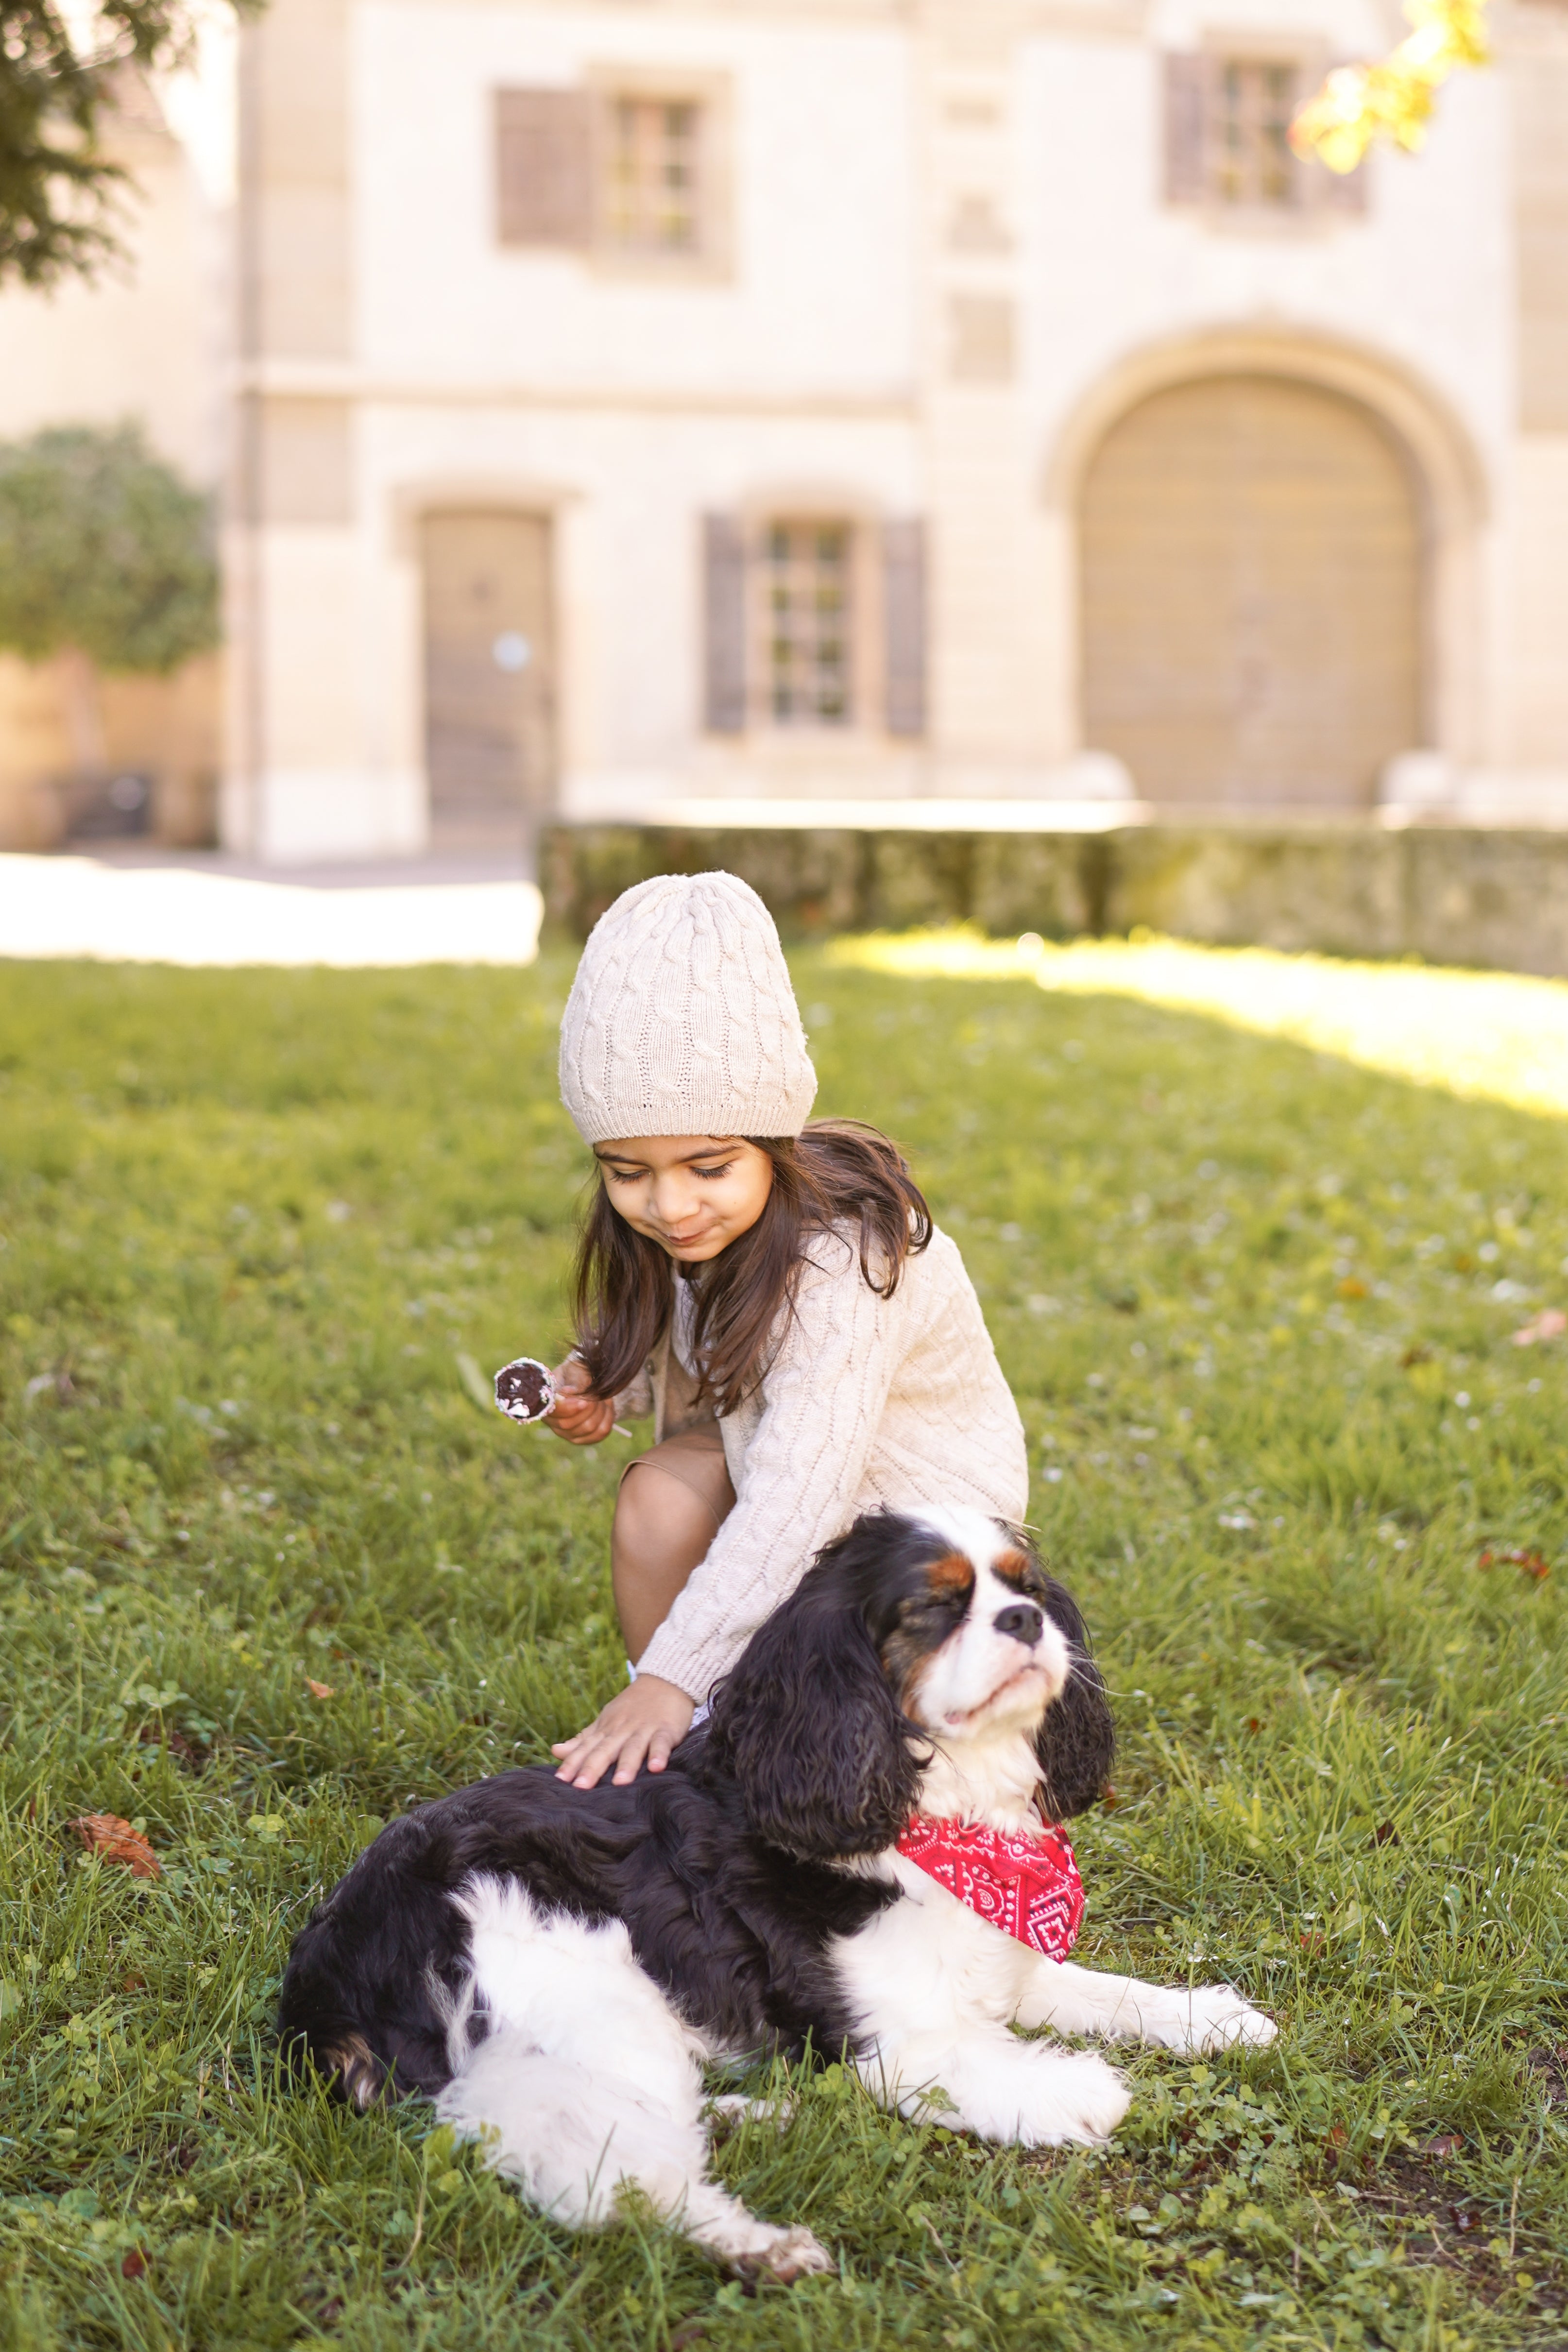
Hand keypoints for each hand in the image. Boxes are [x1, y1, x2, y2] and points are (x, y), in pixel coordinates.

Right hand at [546, 1355, 616, 1445]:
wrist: (587, 1381)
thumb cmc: (577, 1373)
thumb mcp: (575, 1370)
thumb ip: (573, 1380)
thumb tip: (568, 1392)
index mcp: (546, 1402)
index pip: (553, 1411)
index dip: (568, 1408)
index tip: (584, 1401)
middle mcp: (552, 1421)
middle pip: (569, 1424)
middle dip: (588, 1406)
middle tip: (596, 1392)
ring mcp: (566, 1433)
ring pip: (588, 1428)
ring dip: (600, 1409)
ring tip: (600, 1396)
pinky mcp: (582, 1438)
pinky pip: (600, 1433)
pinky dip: (607, 1417)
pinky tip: (606, 1406)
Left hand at [551, 1674, 695, 1787]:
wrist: (664, 1681)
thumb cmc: (632, 1707)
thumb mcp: (605, 1721)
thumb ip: (582, 1740)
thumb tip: (554, 1751)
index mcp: (606, 1730)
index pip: (586, 1748)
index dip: (573, 1763)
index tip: (560, 1780)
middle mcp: (622, 1730)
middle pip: (606, 1750)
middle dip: (593, 1768)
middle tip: (581, 1787)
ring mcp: (644, 1729)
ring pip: (633, 1748)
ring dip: (627, 1764)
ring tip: (619, 1783)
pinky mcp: (665, 1729)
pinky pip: (661, 1742)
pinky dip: (659, 1754)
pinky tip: (656, 1768)